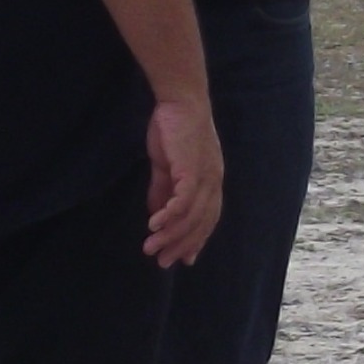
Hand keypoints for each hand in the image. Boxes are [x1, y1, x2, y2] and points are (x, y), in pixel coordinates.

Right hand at [143, 94, 222, 266]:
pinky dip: (169, 216)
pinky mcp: (192, 170)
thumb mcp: (167, 166)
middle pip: (201, 224)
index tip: (183, 258)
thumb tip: (157, 214)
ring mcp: (205, 177)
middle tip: (162, 262)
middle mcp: (213, 182)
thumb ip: (163, 190)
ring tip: (150, 248)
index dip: (196, 239)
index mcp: (211, 182)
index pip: (207, 219)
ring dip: (170, 235)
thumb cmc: (174, 130)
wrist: (181, 102)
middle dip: (181, 245)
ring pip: (190, 216)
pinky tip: (153, 226)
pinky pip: (182, 201)